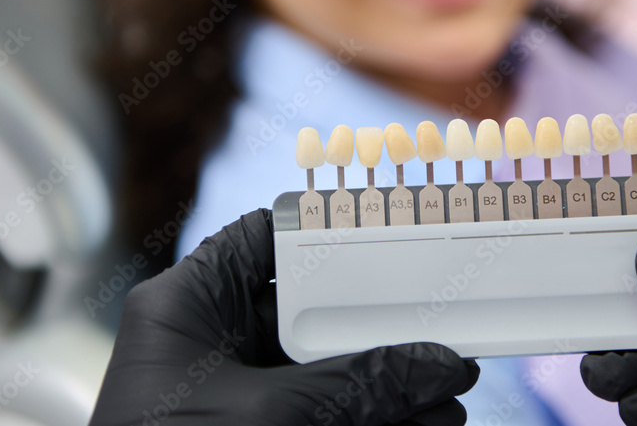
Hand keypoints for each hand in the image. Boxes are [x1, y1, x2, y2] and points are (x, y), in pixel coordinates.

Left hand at [90, 209, 479, 425]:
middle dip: (377, 327)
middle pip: (309, 313)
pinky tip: (425, 421)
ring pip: (326, 372)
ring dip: (388, 383)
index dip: (323, 230)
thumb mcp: (270, 415)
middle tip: (435, 325)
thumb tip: (438, 366)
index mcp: (188, 308)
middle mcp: (212, 342)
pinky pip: (325, 412)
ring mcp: (235, 394)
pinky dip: (372, 417)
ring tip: (448, 389)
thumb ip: (357, 385)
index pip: (260, 239)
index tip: (385, 233)